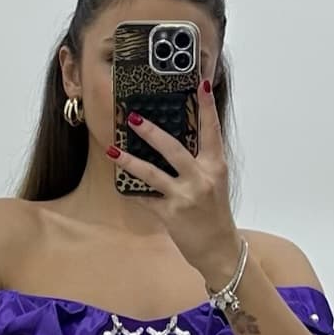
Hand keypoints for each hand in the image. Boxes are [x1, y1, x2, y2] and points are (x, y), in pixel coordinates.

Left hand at [108, 78, 240, 287]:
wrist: (220, 249)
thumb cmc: (216, 214)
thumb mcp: (214, 183)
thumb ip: (199, 162)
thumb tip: (173, 141)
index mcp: (215, 166)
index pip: (212, 130)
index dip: (206, 107)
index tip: (201, 84)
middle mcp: (201, 178)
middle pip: (173, 149)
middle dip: (151, 132)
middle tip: (132, 118)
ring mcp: (185, 196)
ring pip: (152, 174)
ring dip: (130, 161)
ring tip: (113, 151)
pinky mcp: (171, 214)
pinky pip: (146, 199)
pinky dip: (132, 191)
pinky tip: (119, 183)